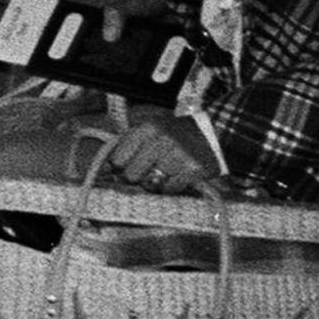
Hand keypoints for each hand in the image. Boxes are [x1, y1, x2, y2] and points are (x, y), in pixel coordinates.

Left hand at [95, 115, 221, 194]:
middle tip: (147, 173)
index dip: (119, 168)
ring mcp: (178, 156)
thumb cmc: (174, 135)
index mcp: (147, 129)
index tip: (125, 168)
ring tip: (164, 173)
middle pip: (131, 175)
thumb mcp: (151, 131)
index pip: (117, 159)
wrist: (213, 134)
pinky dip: (170, 188)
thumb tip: (105, 171)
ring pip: (150, 185)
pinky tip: (176, 177)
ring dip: (154, 183)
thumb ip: (128, 146)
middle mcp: (161, 140)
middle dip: (136, 178)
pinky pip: (169, 190)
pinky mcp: (193, 170)